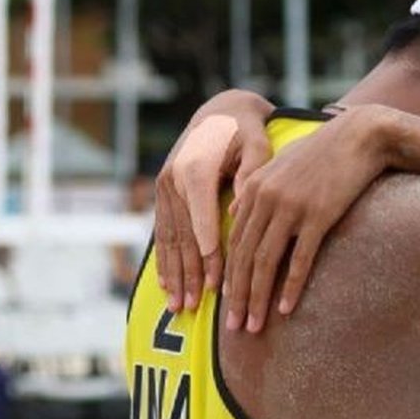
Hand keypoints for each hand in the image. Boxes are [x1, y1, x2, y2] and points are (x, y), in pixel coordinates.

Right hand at [154, 90, 272, 311]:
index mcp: (196, 169)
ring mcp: (164, 187)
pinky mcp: (163, 193)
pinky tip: (166, 285)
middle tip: (193, 307)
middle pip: (182, 236)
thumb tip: (241, 208)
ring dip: (173, 274)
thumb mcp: (257, 144)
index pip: (202, 222)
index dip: (208, 256)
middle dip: (187, 274)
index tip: (217, 284)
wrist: (220, 111)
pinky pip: (162, 232)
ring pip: (168, 238)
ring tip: (178, 305)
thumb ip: (252, 172)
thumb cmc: (248, 130)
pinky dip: (164, 260)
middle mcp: (173, 180)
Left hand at [224, 105, 391, 332]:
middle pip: (244, 257)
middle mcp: (266, 198)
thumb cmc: (325, 150)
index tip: (226, 302)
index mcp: (255, 187)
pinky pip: (299, 259)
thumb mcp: (283, 162)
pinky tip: (285, 309)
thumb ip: (255, 185)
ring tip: (253, 326)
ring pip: (265, 263)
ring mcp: (291, 207)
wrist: (361, 136)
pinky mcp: (318, 215)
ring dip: (257, 299)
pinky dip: (290, 287)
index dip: (228, 275)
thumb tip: (235, 208)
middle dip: (236, 296)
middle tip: (233, 327)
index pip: (233, 241)